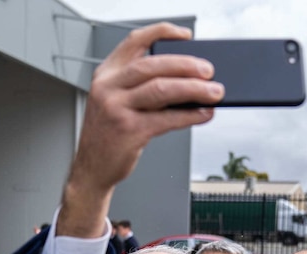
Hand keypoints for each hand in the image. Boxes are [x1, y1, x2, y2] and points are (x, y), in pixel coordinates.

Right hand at [60, 22, 223, 237]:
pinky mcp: (129, 132)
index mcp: (106, 74)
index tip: (186, 36)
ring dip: (194, 89)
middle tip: (209, 71)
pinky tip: (203, 114)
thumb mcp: (114, 100)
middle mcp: (108, 87)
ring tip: (215, 92)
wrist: (91, 168)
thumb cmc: (109, 133)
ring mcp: (116, 109)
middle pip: (153, 65)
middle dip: (186, 65)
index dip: (161, 32)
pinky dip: (189, 116)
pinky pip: (166, 119)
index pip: (134, 42)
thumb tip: (187, 79)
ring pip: (162, 90)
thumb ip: (140, 86)